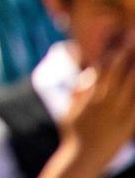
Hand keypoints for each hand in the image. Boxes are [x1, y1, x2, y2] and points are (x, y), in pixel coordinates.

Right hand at [44, 37, 134, 176]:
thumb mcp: (71, 107)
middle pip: (122, 74)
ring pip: (134, 87)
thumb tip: (89, 74)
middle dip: (131, 57)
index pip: (105, 68)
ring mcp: (119, 113)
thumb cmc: (73, 131)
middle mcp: (106, 101)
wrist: (83, 155)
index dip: (116, 54)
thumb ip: (80, 89)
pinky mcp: (129, 124)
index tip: (124, 43)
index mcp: (91, 94)